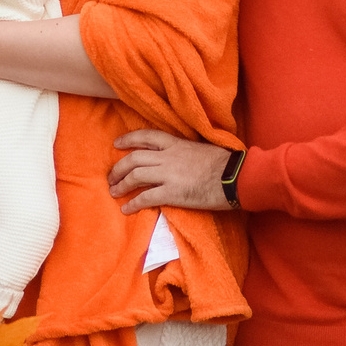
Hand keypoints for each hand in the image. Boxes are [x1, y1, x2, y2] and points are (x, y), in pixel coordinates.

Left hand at [109, 129, 235, 213]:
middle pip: (134, 158)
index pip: (146, 136)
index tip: (117, 144)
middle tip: (111, 177)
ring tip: (114, 192)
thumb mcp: (200, 149)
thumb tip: (178, 157)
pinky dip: (133, 203)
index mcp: (176, 143)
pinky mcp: (172, 193)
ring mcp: (169, 174)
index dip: (128, 140)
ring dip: (121, 185)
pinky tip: (126, 209)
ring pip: (135, 176)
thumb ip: (184, 151)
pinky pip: (146, 197)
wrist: (235, 177)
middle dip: (118, 168)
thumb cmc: (223, 163)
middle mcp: (168, 156)